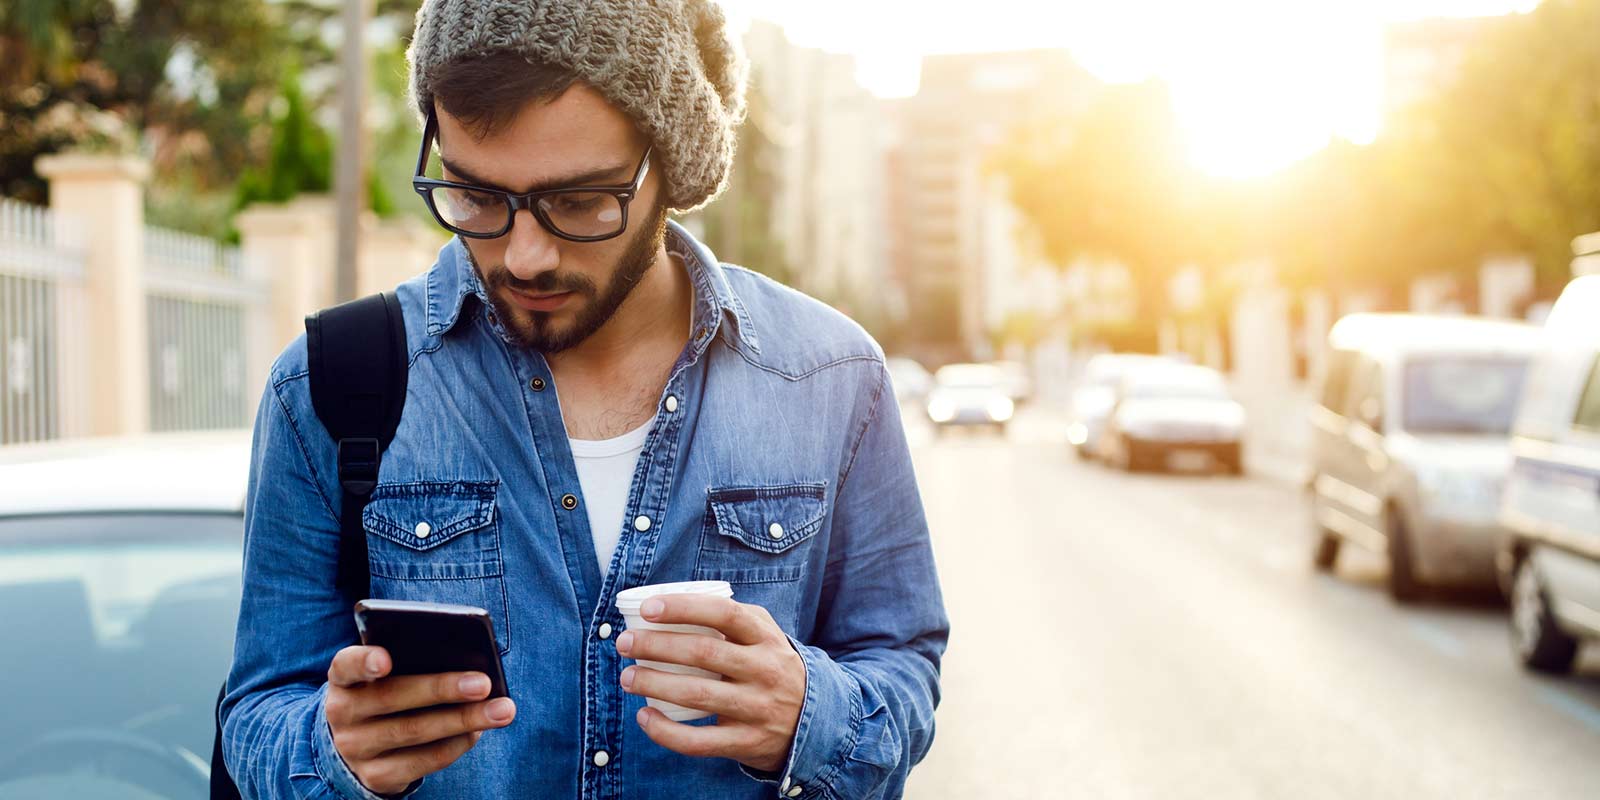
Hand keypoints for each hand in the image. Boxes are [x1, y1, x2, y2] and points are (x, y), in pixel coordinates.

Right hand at [324, 645, 516, 794]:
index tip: (386, 659)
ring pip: (414, 731)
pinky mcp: (377, 776)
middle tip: (484, 683)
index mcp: (344, 678)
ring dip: (464, 720)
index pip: (347, 665)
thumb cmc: (386, 694)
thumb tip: (469, 664)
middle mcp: (342, 713)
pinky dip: (457, 744)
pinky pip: (424, 761)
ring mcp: (356, 748)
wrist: (359, 744)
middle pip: (393, 698)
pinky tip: (479, 731)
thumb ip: (412, 662)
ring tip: (502, 709)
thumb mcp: (387, 676)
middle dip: (442, 689)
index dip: (365, 661)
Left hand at [616, 596, 804, 772]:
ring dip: (654, 684)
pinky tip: (645, 717)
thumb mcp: (767, 637)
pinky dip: (665, 731)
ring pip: (697, 695)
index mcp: (766, 639)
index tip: (647, 609)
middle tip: (624, 644)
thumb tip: (679, 602)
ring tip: (627, 677)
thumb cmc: (774, 668)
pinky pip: (699, 741)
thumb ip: (735, 617)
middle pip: (703, 652)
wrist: (813, 720)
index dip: (683, 608)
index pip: (724, 614)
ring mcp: (757, 708)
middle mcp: (765, 671)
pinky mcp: (746, 742)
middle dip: (656, 646)